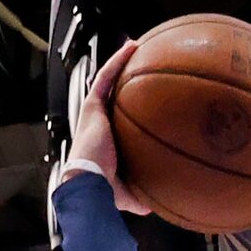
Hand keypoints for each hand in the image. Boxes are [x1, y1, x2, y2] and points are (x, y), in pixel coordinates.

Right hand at [65, 39, 153, 214]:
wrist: (89, 183)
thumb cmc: (105, 190)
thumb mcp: (129, 193)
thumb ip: (144, 195)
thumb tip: (160, 203)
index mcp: (107, 139)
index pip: (120, 118)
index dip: (130, 107)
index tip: (146, 98)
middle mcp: (99, 122)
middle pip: (114, 95)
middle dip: (126, 79)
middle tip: (142, 67)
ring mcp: (95, 111)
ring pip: (109, 79)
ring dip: (122, 62)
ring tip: (136, 46)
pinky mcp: (93, 105)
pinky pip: (106, 76)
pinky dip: (118, 60)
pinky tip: (132, 47)